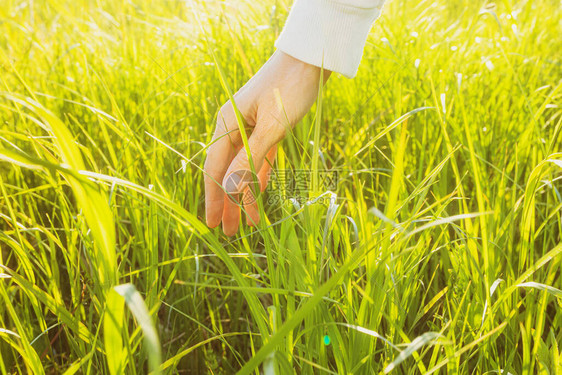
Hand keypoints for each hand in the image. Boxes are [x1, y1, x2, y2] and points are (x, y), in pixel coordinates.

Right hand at [204, 51, 330, 235]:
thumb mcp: (272, 125)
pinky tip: (259, 194)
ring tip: (245, 222)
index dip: (214, 197)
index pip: (215, 168)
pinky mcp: (266, 127)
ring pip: (242, 168)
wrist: (310, 58)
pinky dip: (259, 177)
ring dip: (244, 194)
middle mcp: (233, 126)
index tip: (212, 223)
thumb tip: (230, 189)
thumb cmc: (291, 87)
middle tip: (228, 232)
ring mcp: (249, 127)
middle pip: (226, 171)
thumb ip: (250, 157)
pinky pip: (258, 159)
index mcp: (227, 123)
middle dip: (227, 202)